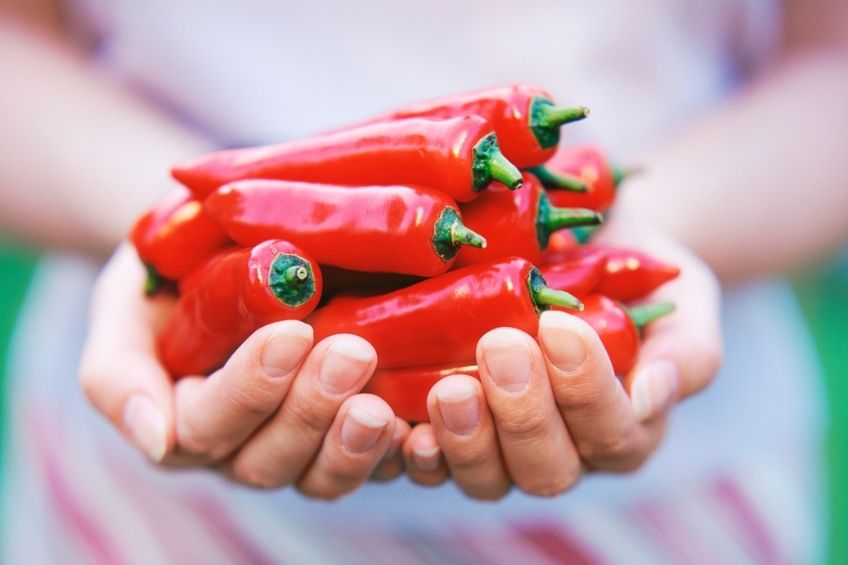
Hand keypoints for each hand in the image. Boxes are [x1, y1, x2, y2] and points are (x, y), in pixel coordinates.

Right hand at [78, 244, 409, 498]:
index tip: (290, 333)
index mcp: (182, 420)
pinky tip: (420, 427)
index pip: (210, 425)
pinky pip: (375, 464)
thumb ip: (119, 372)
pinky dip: (399, 453)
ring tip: (382, 404)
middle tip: (351, 354)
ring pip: (323, 475)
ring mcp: (300, 444)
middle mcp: (240, 446)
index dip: (251, 388)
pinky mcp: (349, 432)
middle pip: (271, 459)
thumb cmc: (169, 270)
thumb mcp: (123, 306)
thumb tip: (157, 441)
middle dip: (311, 410)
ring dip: (355, 443)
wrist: (226, 240)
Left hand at [401, 222, 722, 498]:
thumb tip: (651, 396)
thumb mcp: (682, 303)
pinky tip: (402, 422)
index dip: (587, 391)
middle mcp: (562, 451)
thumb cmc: (634, 276)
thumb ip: (683, 352)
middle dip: (523, 414)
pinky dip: (415, 451)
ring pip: (485, 478)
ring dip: (466, 437)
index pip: (612, 435)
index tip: (561, 326)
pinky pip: (429, 463)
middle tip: (502, 345)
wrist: (577, 245)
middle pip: (545, 470)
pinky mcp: (448, 431)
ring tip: (450, 386)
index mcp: (623, 429)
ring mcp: (500, 448)